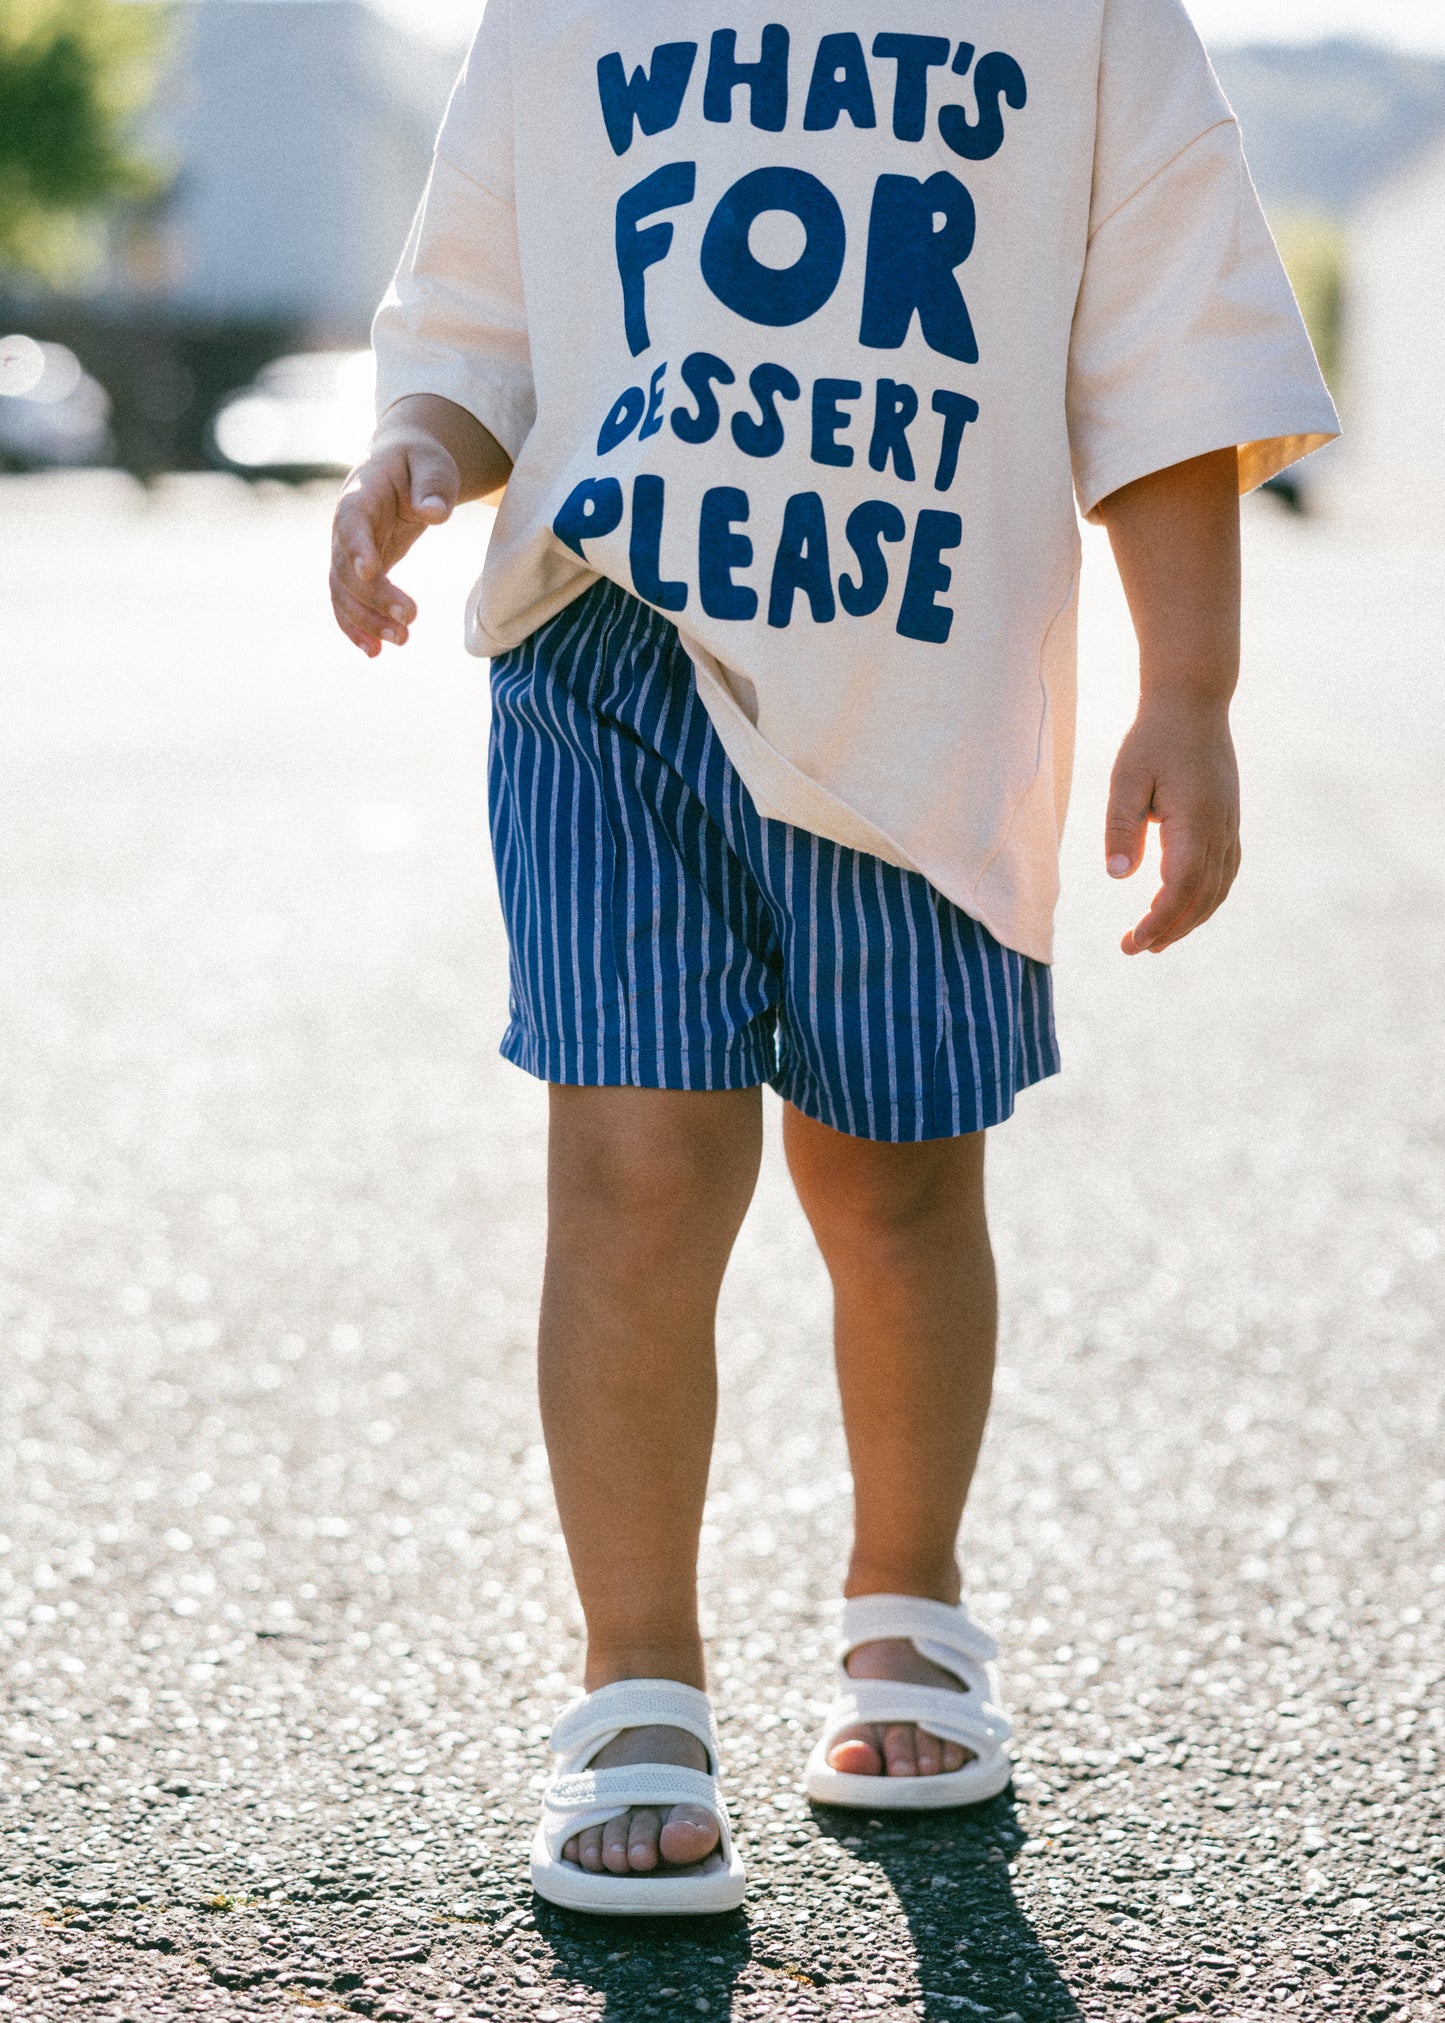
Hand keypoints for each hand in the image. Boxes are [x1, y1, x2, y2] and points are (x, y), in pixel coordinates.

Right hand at [329, 425, 459, 656]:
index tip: (371, 573)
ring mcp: (346, 551)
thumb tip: (435, 513)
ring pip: (344, 592)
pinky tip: (374, 652)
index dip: (357, 547)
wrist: (403, 468)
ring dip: (367, 620)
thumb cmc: (420, 464)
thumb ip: (433, 487)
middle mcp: (344, 526)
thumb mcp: (432, 465)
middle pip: (346, 567)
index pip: (350, 523)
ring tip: (402, 640)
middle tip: (410, 619)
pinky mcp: (356, 571)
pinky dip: (356, 628)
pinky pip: (347, 602)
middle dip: (374, 597)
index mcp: (359, 495)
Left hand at [1105, 697, 1240, 954]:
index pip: (1180, 889)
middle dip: (1170, 930)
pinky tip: (1186, 908)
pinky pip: (1225, 873)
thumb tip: (1117, 877)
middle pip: (1201, 898)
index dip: (1159, 922)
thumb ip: (1121, 827)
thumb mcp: (1126, 778)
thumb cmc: (1153, 738)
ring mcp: (1230, 826)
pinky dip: (1206, 899)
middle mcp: (1220, 830)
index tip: (1132, 941)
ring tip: (1157, 940)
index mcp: (1196, 822)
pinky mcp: (1229, 822)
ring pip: (1218, 889)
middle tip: (1135, 948)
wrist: (1193, 702)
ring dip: (1190, 919)